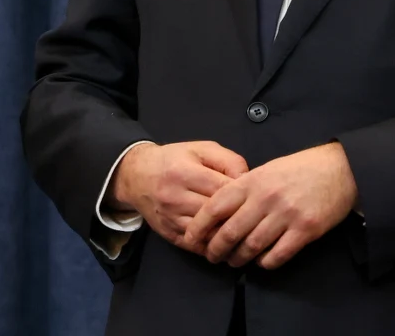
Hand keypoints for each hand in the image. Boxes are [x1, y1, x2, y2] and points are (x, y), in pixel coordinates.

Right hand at [108, 141, 248, 254]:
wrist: (137, 175)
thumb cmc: (174, 159)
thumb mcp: (202, 149)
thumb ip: (228, 161)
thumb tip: (247, 181)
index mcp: (185, 172)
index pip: (223, 190)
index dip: (244, 195)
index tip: (256, 198)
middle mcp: (175, 197)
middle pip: (216, 214)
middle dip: (239, 217)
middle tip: (256, 218)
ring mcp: (171, 219)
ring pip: (208, 234)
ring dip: (228, 235)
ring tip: (245, 232)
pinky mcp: (169, 234)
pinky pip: (196, 246)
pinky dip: (213, 245)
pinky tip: (226, 241)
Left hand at [183, 142, 357, 269]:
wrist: (341, 169)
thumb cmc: (301, 168)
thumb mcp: (267, 170)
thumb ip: (244, 188)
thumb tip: (220, 210)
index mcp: (253, 180)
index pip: (216, 206)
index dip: (200, 225)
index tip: (191, 238)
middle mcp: (267, 198)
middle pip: (230, 232)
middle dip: (216, 249)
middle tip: (212, 257)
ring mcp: (286, 215)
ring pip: (252, 247)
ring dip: (239, 259)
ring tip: (234, 262)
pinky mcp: (305, 230)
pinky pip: (277, 255)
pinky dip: (265, 263)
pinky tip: (262, 262)